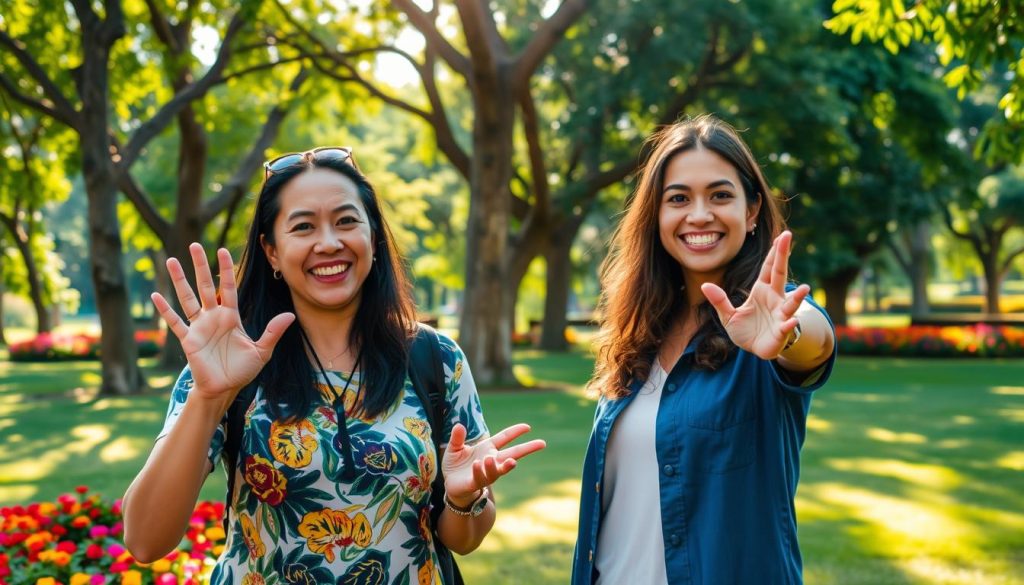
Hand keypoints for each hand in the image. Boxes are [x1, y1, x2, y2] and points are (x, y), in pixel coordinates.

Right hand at [151, 243, 294, 401]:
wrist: (225, 389)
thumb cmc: (242, 370)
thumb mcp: (262, 351)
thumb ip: (272, 332)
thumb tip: (290, 315)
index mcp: (231, 316)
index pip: (228, 287)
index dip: (226, 269)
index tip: (222, 249)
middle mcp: (213, 317)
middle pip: (205, 286)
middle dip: (200, 266)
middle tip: (194, 245)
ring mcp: (199, 327)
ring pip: (187, 298)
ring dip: (179, 280)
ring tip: (172, 261)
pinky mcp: (188, 340)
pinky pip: (175, 322)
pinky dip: (166, 310)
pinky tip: (156, 295)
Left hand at [441, 423, 545, 504]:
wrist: (450, 484)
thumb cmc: (456, 464)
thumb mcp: (454, 448)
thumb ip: (457, 437)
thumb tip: (459, 425)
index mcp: (488, 448)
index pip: (504, 438)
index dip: (515, 432)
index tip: (528, 427)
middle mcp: (491, 460)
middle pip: (513, 453)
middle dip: (528, 448)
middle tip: (542, 443)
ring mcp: (486, 472)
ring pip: (499, 470)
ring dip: (503, 465)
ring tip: (506, 460)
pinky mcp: (475, 483)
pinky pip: (481, 477)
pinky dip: (481, 471)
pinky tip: (480, 464)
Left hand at [700, 230, 809, 359]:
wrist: (756, 349)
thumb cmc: (746, 330)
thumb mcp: (728, 315)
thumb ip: (719, 300)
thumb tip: (705, 284)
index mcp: (762, 291)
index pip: (769, 268)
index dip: (774, 253)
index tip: (782, 235)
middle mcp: (775, 299)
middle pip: (779, 274)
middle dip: (783, 255)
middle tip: (788, 236)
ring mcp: (781, 314)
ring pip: (790, 303)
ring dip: (797, 297)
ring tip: (805, 288)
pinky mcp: (781, 331)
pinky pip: (786, 327)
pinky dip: (789, 325)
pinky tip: (791, 322)